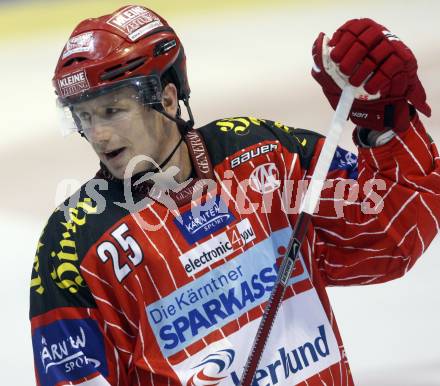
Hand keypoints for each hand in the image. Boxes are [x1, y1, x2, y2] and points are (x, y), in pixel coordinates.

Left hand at [312, 18, 429, 130]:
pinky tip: (369, 89)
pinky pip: (391, 67)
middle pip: (367, 37)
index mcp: (360, 37)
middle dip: (352, 55)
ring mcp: (393, 49)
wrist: (374, 110)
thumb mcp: (331, 79)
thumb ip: (322, 63)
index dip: (343, 40)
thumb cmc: (351, 90)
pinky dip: (377, 79)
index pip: (354, 27)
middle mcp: (379, 38)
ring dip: (363, 69)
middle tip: (343, 70)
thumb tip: (319, 41)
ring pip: (379, 52)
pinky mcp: (404, 62)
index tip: (335, 56)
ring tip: (354, 83)